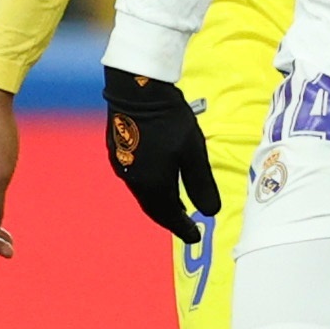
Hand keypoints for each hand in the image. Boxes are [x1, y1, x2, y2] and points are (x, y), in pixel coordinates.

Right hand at [103, 67, 217, 242]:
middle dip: (171, 218)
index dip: (182, 228)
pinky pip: (137, 179)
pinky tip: (160, 181)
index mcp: (152, 184)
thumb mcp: (194, 154)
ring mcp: (122, 166)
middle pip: (153, 207)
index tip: (195, 238)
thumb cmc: (170, 121)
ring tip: (178, 205)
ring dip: (160, 202)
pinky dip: (151, 188)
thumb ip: (201, 185)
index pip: (168, 216)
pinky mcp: (118, 152)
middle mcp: (133, 180)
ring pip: (144, 193)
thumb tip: (211, 212)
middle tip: (186, 226)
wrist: (137, 90)